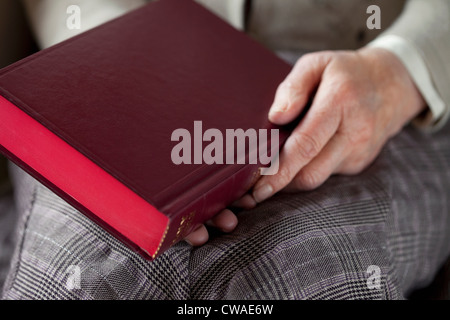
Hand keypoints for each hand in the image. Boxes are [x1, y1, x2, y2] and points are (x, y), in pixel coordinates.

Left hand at [251, 47, 425, 201]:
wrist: (392, 85)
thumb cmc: (346, 72)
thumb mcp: (317, 64)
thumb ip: (293, 87)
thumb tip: (276, 117)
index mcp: (340, 102)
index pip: (305, 144)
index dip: (279, 169)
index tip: (256, 186)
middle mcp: (354, 132)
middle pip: (310, 172)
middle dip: (278, 185)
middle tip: (252, 191)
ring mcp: (359, 152)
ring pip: (316, 178)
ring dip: (289, 182)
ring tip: (266, 178)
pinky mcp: (359, 163)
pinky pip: (326, 175)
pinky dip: (305, 172)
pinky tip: (294, 163)